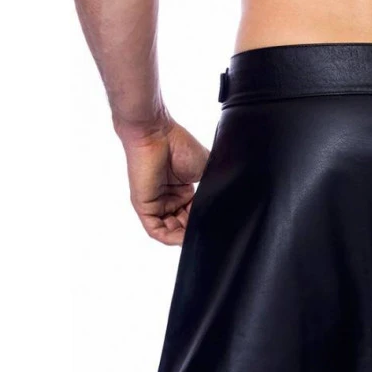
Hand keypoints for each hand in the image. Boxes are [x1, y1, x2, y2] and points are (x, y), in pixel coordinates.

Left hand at [119, 119, 209, 245]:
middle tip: (209, 233)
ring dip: (184, 238)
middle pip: (183, 227)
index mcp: (182, 193)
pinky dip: (171, 238)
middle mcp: (168, 200)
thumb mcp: (205, 172)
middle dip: (195, 232)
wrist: (157, 133)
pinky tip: (184, 237)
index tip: (218, 226)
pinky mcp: (144, 207)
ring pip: (171, 232)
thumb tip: (226, 208)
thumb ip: (212, 191)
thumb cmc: (179, 144)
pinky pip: (157, 231)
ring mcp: (155, 204)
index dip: (204, 223)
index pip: (194, 217)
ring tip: (198, 236)